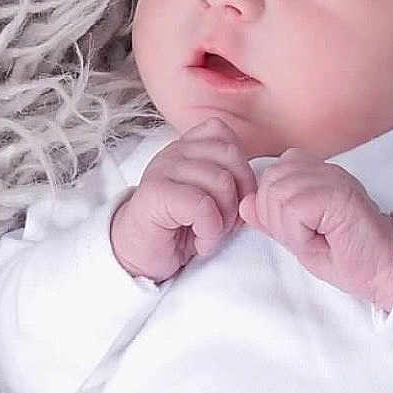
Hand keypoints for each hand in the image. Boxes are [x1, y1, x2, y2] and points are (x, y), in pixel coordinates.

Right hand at [110, 118, 258, 283]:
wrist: (137, 255)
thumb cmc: (178, 229)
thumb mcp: (211, 200)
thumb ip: (229, 181)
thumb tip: (256, 190)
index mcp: (189, 147)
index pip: (227, 137)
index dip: (242, 171)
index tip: (235, 201)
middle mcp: (175, 151)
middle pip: (231, 156)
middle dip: (239, 195)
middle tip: (226, 223)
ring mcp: (163, 168)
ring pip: (220, 180)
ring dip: (224, 218)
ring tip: (209, 234)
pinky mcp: (155, 193)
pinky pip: (201, 204)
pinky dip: (210, 229)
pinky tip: (200, 241)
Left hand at [240, 150, 392, 311]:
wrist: (387, 269)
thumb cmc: (349, 257)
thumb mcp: (300, 240)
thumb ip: (273, 220)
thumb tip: (245, 204)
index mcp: (317, 175)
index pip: (272, 174)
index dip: (274, 208)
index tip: (302, 230)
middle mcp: (325, 170)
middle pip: (269, 181)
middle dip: (276, 216)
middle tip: (307, 236)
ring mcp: (334, 179)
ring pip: (278, 193)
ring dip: (289, 226)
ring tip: (316, 237)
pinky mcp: (339, 195)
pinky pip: (294, 207)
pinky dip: (299, 231)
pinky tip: (321, 238)